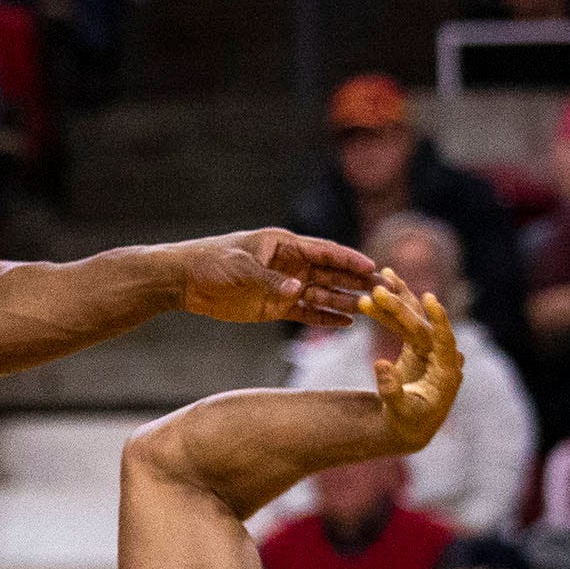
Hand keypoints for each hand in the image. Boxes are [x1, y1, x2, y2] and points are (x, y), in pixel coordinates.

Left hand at [171, 230, 374, 329]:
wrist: (183, 280)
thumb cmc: (211, 264)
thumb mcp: (241, 270)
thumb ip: (271, 281)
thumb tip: (299, 291)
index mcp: (285, 245)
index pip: (326, 252)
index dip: (350, 259)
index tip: (375, 267)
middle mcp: (290, 265)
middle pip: (332, 273)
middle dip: (358, 282)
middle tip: (386, 291)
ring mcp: (284, 286)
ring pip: (323, 293)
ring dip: (347, 301)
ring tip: (373, 310)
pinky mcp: (274, 306)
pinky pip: (306, 311)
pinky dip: (325, 317)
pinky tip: (347, 322)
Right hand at [363, 281, 463, 453]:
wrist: (409, 426)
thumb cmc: (408, 423)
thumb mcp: (400, 412)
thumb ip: (391, 391)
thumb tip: (380, 363)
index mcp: (446, 372)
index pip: (445, 340)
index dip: (438, 319)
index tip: (429, 298)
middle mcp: (441, 355)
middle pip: (422, 325)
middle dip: (400, 307)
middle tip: (378, 290)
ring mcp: (429, 349)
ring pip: (412, 319)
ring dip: (393, 303)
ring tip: (375, 283)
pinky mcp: (416, 346)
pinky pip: (402, 324)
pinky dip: (389, 311)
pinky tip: (376, 294)